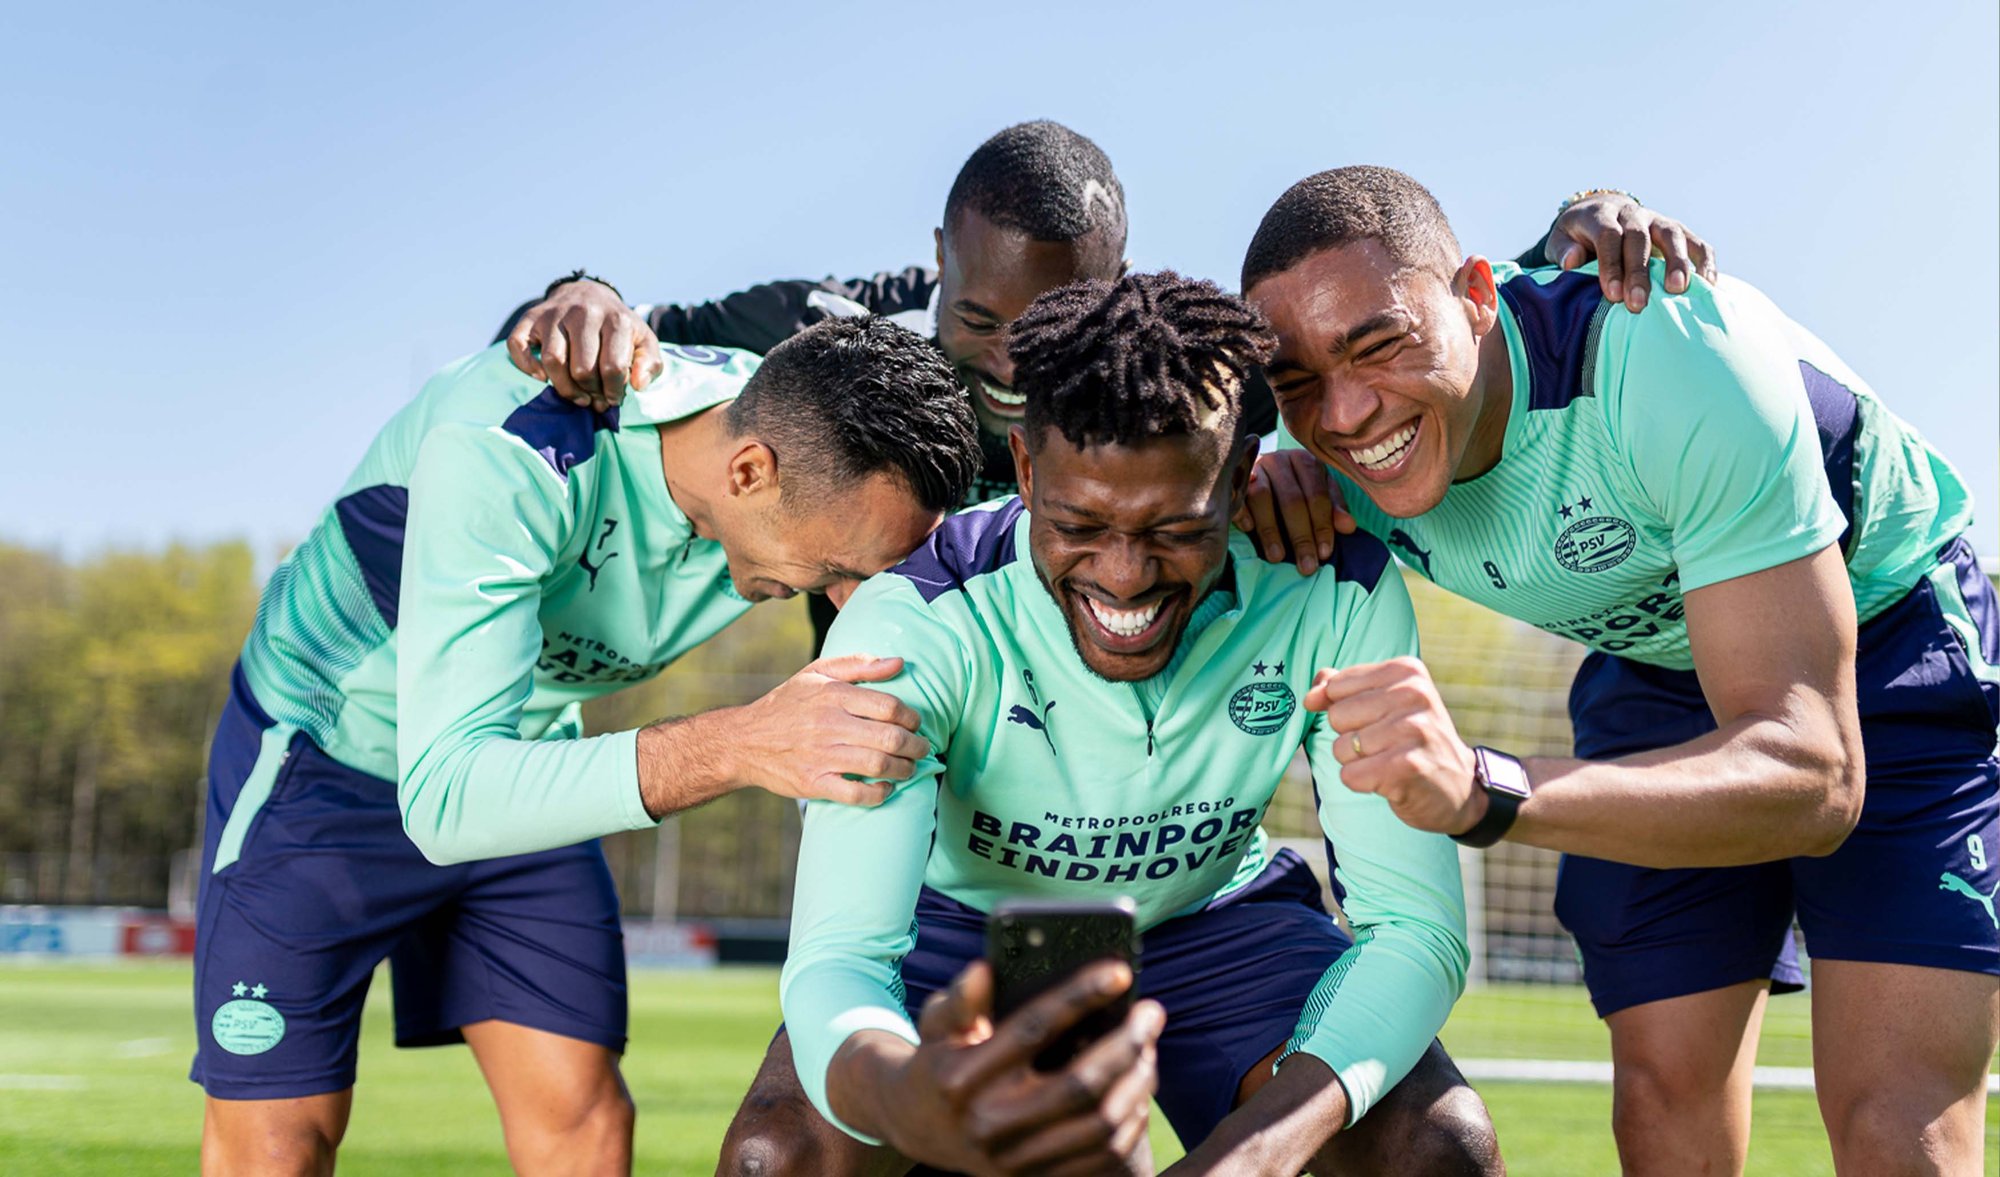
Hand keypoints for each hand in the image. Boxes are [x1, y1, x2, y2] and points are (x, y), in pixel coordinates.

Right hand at [505, 279, 664, 410]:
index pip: (613, 367)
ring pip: (554, 361)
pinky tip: (543, 376)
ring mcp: (555, 314)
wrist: (589, 294)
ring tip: (576, 396)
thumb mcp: (644, 341)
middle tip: (593, 399)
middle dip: (590, 392)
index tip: (612, 399)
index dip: (613, 392)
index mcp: (616, 319)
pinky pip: (518, 345)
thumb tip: (638, 385)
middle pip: (582, 368)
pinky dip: (527, 366)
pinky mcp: (531, 317)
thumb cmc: (618, 327)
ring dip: (564, 388)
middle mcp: (584, 313)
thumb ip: (650, 363)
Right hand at [713, 653, 930, 807]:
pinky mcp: (814, 783)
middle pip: (889, 737)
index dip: (911, 717)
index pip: (888, 706)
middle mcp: (828, 725)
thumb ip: (859, 665)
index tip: (915, 723)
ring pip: (878, 765)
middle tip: (921, 748)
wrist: (744, 741)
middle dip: (915, 746)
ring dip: (904, 769)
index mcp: (832, 695)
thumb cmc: (787, 704)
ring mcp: (821, 756)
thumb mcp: (816, 673)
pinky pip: (857, 794)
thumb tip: (899, 662)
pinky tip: (886, 787)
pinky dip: (879, 793)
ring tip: (909, 768)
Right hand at [868, 960, 1161, 1176]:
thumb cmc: (940, 1059)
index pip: (1031, 1028)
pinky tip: (1138, 1086)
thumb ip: (960, 1000)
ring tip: (1149, 1046)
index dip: (1079, 996)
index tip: (1119, 972)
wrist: (919, 1126)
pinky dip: (1131, 1120)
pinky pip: (1102, 1155)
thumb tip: (986, 969)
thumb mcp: (938, 1025)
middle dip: (1126, 1043)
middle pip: (1079, 1084)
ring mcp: (1014, 1158)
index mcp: (962, 1076)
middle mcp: (988, 1122)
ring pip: (1099, 1123)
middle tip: (1151, 1012)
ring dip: (1137, 1081)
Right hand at [1234, 448, 1353, 575]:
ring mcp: (1254, 467)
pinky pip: (1236, 495)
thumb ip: (1333, 509)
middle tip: (1306, 566)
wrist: (1259, 473)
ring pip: (1262, 497)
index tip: (1324, 554)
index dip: (1322, 525)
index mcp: (1305, 462)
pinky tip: (1248, 530)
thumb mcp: (1318, 494)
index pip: (1317, 495)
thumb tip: (1348, 527)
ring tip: (1277, 558)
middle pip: (1292, 499)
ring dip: (1270, 530)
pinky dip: (1242, 512)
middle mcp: (1279, 460)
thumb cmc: (1294, 487)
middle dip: (1301, 536)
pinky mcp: (1231, 478)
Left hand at [1305, 657, 1482, 835]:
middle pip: (1337, 717)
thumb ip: (1339, 689)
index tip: (1376, 720)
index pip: (1336, 686)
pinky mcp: (1407, 766)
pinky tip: (1389, 779)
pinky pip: (1351, 775)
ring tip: (1389, 761)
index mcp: (1406, 671)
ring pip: (1341, 748)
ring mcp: (1413, 730)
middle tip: (1385, 745)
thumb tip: (1310, 696)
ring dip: (1358, 762)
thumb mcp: (1383, 702)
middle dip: (1350, 737)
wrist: (1457, 786)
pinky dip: (1363, 782)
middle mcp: (1413, 694)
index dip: (1345, 710)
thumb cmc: (1410, 740)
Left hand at [1544, 194, 1718, 313]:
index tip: (1612, 295)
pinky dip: (1705, 261)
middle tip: (1637, 303)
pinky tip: (1707, 284)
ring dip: (1677, 262)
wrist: (1600, 214)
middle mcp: (1632, 214)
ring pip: (1672, 235)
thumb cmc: (1577, 238)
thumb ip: (1563, 251)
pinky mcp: (1678, 231)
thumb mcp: (1560, 240)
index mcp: (1601, 215)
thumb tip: (1572, 261)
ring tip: (1677, 289)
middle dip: (1639, 272)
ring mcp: (1658, 221)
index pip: (1608, 236)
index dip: (1611, 265)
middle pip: (1638, 238)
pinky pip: (1697, 243)